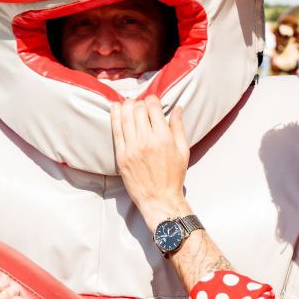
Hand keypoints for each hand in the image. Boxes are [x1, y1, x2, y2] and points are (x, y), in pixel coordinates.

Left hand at [110, 96, 190, 229]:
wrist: (159, 199)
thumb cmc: (174, 176)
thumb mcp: (183, 151)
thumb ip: (178, 127)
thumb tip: (177, 108)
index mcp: (164, 138)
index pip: (153, 107)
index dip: (152, 99)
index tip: (152, 101)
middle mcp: (146, 141)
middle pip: (138, 109)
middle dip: (140, 102)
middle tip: (141, 104)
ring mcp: (132, 148)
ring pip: (125, 117)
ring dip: (126, 105)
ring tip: (128, 103)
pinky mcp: (121, 156)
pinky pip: (116, 131)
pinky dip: (114, 116)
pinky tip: (114, 107)